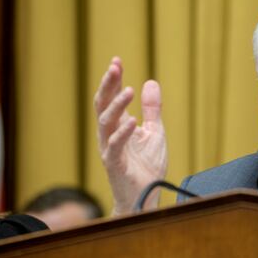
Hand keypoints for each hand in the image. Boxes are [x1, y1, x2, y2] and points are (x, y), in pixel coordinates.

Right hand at [94, 57, 167, 213]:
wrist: (146, 197)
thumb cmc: (146, 166)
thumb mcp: (154, 132)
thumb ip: (152, 110)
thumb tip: (151, 82)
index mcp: (118, 126)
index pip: (111, 98)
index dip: (113, 80)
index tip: (116, 61)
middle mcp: (109, 134)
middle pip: (103, 105)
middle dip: (108, 85)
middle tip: (114, 67)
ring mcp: (110, 148)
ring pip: (105, 122)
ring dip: (116, 105)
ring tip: (129, 90)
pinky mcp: (114, 164)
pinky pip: (115, 146)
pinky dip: (123, 132)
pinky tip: (133, 120)